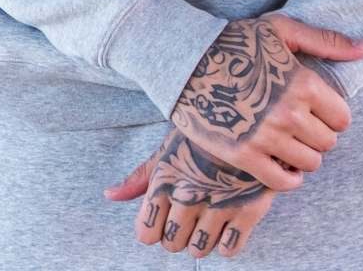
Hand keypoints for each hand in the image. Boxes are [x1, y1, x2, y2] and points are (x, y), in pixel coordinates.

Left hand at [103, 122, 287, 258]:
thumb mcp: (170, 146)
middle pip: (172, 244)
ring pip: (199, 250)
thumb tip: (110, 196)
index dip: (156, 227)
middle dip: (180, 233)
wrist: (253, 113)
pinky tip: (231, 218)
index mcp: (165, 179)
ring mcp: (220, 203)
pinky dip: (229, 241)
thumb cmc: (205, 131)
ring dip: (204, 238)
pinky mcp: (249, 209)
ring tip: (213, 213)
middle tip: (194, 210)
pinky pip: (230, 249)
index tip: (169, 212)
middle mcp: (189, 194)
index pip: (146, 234)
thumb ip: (140, 176)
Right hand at [167, 12, 362, 190]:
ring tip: (290, 142)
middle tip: (302, 126)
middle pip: (327, 143)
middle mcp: (288, 113)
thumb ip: (328, 42)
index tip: (318, 110)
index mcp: (303, 82)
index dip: (333, 115)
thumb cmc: (237, 41)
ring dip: (304, 156)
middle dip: (319, 135)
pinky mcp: (243, 155)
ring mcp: (266, 137)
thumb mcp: (283, 30)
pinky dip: (286, 178)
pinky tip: (280, 164)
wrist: (187, 60)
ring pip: (308, 164)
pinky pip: (281, 182)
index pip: (342, 118)